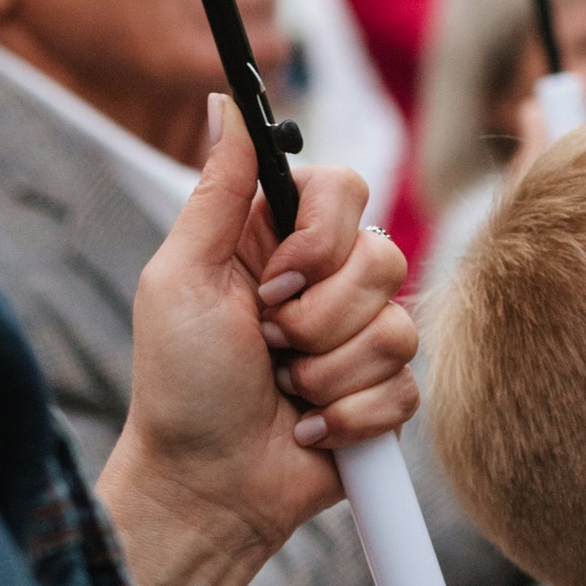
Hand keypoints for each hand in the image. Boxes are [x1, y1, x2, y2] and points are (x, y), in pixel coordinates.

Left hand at [98, 105, 415, 585]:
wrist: (205, 485)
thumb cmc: (179, 383)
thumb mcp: (180, 276)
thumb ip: (216, 189)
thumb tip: (227, 101)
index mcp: (280, 239)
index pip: (346, 188)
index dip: (322, 237)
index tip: (274, 280)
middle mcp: (329, 280)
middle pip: (383, 257)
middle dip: (317, 318)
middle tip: (266, 344)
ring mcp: (362, 338)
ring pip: (399, 328)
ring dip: (327, 373)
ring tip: (284, 390)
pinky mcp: (385, 394)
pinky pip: (406, 387)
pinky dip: (347, 418)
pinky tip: (307, 429)